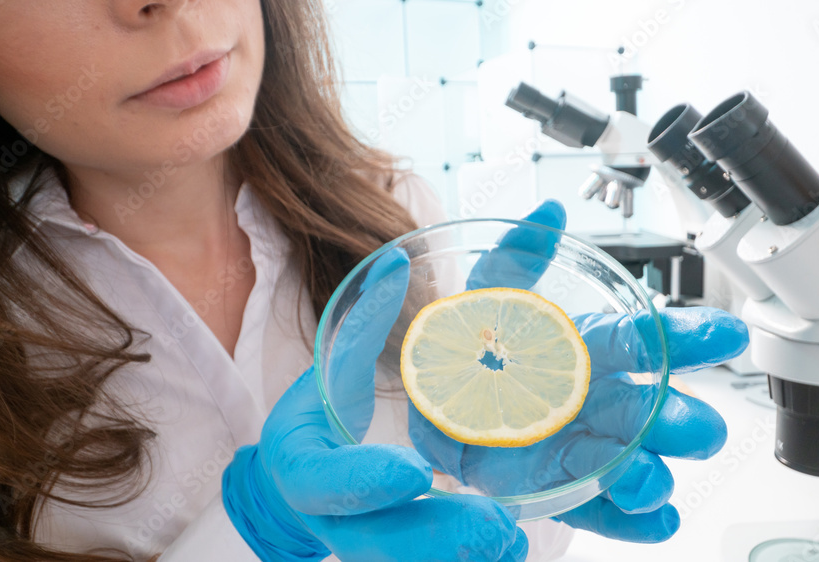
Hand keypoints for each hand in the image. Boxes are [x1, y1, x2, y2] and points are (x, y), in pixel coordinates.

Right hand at [221, 250, 528, 561]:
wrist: (305, 479)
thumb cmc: (320, 419)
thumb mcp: (330, 369)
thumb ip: (365, 322)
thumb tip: (398, 260)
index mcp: (306, 469)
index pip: (327, 483)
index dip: (365, 481)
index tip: (416, 471)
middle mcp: (333, 520)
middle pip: (377, 545)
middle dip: (437, 539)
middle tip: (497, 525)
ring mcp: (364, 548)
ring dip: (462, 559)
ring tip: (513, 539)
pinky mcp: (394, 561)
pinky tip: (511, 548)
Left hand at [410, 200, 747, 542]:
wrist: (435, 404)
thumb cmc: (476, 348)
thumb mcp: (489, 294)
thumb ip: (519, 255)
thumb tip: (549, 214)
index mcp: (594, 350)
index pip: (651, 340)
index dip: (692, 336)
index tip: (728, 333)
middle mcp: (601, 401)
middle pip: (659, 412)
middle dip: (686, 420)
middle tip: (693, 425)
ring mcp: (586, 449)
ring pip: (639, 465)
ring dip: (653, 475)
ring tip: (646, 480)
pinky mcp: (563, 489)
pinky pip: (605, 510)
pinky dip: (633, 520)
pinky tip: (653, 521)